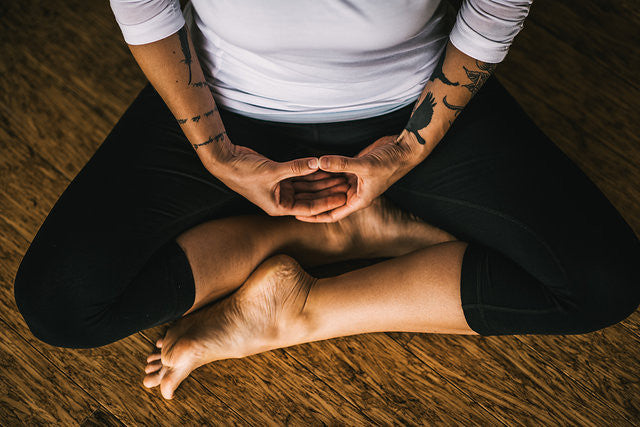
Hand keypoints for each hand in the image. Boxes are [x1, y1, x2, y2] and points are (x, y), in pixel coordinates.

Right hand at [209, 142, 347, 216]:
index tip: (343, 197)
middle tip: (346, 185)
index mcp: (279, 207)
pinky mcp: (278, 177)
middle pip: (311, 197)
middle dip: (328, 191)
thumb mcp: (272, 171)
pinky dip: (310, 172)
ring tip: (340, 175)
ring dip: (321, 181)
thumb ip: (296, 167)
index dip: (327, 202)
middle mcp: (281, 200)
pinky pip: (298, 176)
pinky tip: (324, 167)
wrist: (225, 162)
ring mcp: (280, 189)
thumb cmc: (243, 172)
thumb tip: (317, 163)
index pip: (309, 208)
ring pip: (306, 186)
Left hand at [294, 133, 420, 222]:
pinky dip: (324, 170)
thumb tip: (319, 162)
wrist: (404, 150)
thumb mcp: (365, 165)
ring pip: (330, 185)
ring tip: (295, 183)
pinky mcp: (354, 168)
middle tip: (290, 197)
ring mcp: (354, 180)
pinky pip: (335, 171)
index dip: (315, 216)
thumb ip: (342, 164)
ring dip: (316, 184)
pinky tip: (309, 167)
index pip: (332, 214)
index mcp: (358, 200)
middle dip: (311, 199)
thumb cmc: (390, 162)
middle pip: (328, 200)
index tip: (297, 215)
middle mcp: (355, 192)